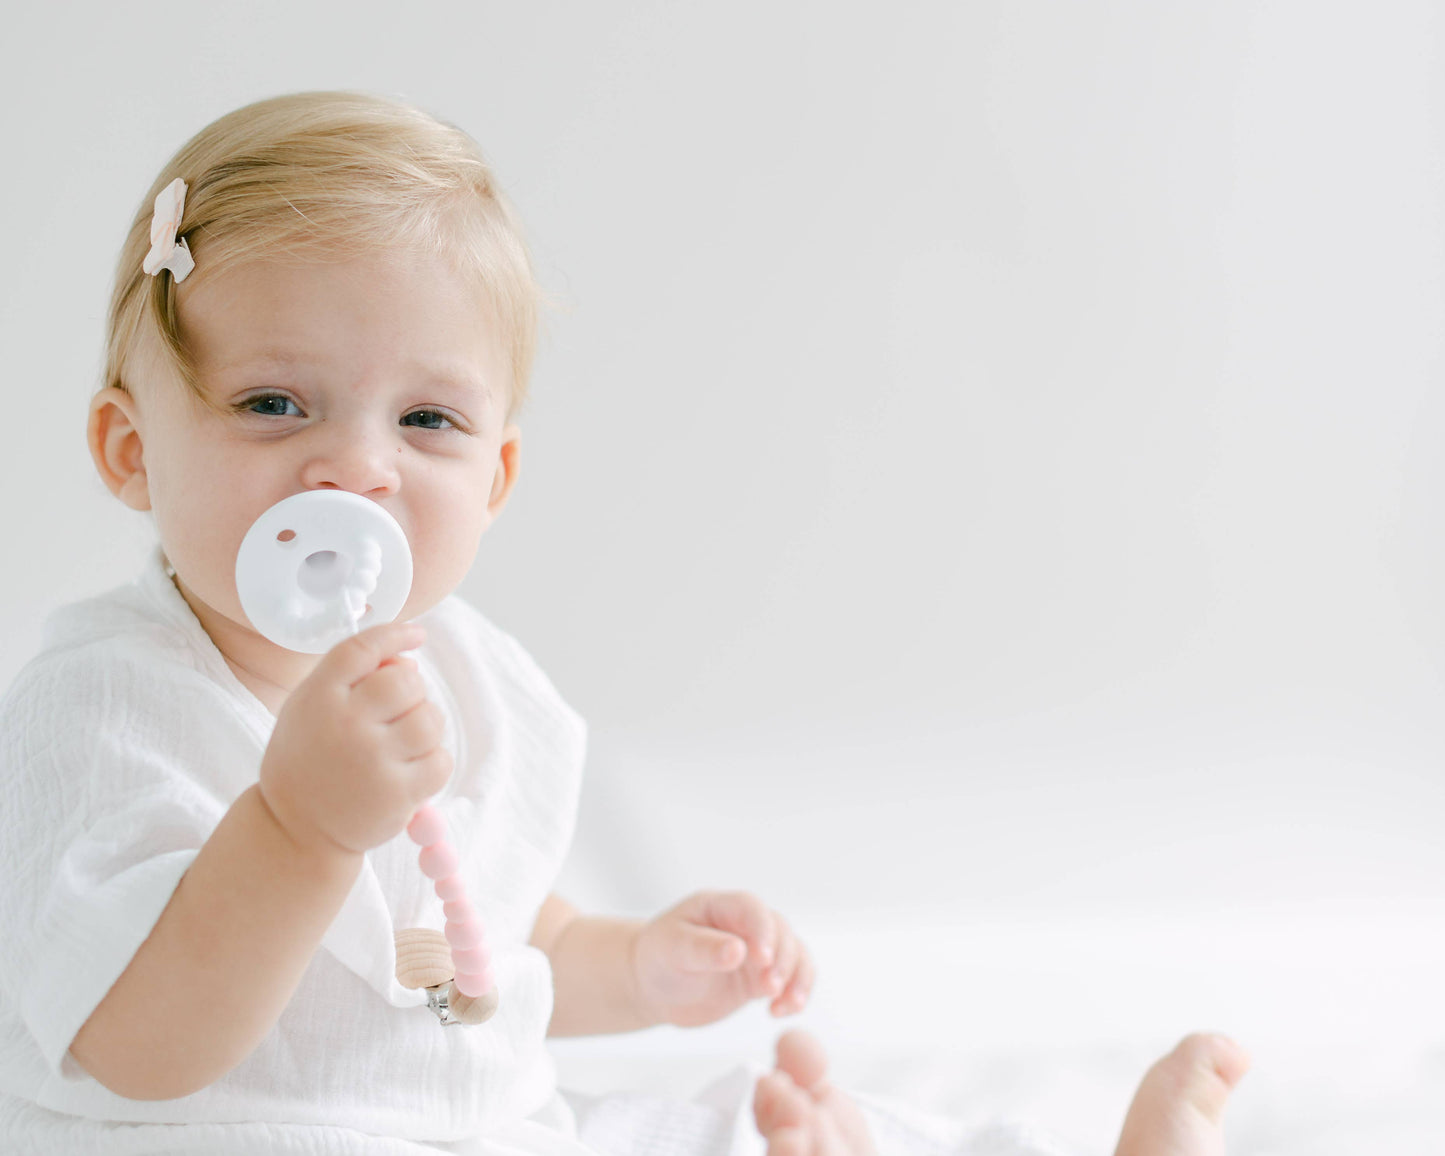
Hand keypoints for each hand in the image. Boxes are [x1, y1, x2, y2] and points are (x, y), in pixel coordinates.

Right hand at [258, 621, 452, 854]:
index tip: (418, 634)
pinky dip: (433, 764)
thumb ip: (352, 678)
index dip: (395, 634)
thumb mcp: (311, 709)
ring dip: (425, 728)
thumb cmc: (310, 760)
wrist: (295, 830)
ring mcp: (372, 759)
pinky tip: (409, 772)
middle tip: (397, 714)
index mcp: (318, 697)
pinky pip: (440, 760)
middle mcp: (344, 724)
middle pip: (407, 681)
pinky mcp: (397, 794)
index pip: (362, 649)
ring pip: (430, 719)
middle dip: (412, 691)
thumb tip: (409, 660)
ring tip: (401, 746)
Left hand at [629, 891, 814, 1027]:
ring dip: (796, 978)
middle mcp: (744, 924)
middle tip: (769, 987)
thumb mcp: (671, 949)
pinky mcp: (760, 977)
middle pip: (780, 930)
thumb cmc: (657, 958)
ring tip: (786, 1004)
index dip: (762, 930)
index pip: (751, 908)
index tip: (761, 958)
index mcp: (719, 906)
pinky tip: (782, 1011)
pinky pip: (791, 980)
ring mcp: (756, 950)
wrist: (654, 986)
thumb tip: (737, 951)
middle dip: (782, 959)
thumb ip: (702, 949)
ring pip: (794, 954)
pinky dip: (795, 994)